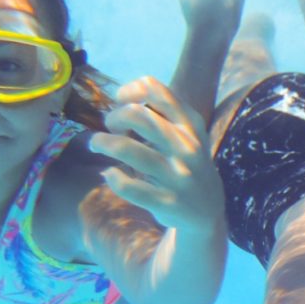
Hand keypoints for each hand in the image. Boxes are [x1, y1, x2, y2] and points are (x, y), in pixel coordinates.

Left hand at [89, 78, 225, 232]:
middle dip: (114, 117)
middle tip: (109, 126)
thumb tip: (121, 100)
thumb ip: (163, 117)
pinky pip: (129, 187)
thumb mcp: (188, 136)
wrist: (208, 213)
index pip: (157, 91)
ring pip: (129, 150)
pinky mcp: (167, 202)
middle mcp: (187, 147)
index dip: (130, 90)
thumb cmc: (187, 166)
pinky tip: (109, 174)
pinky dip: (113, 177)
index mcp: (191, 125)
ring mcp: (178, 176)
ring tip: (96, 144)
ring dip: (103, 143)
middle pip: (138, 116)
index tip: (120, 100)